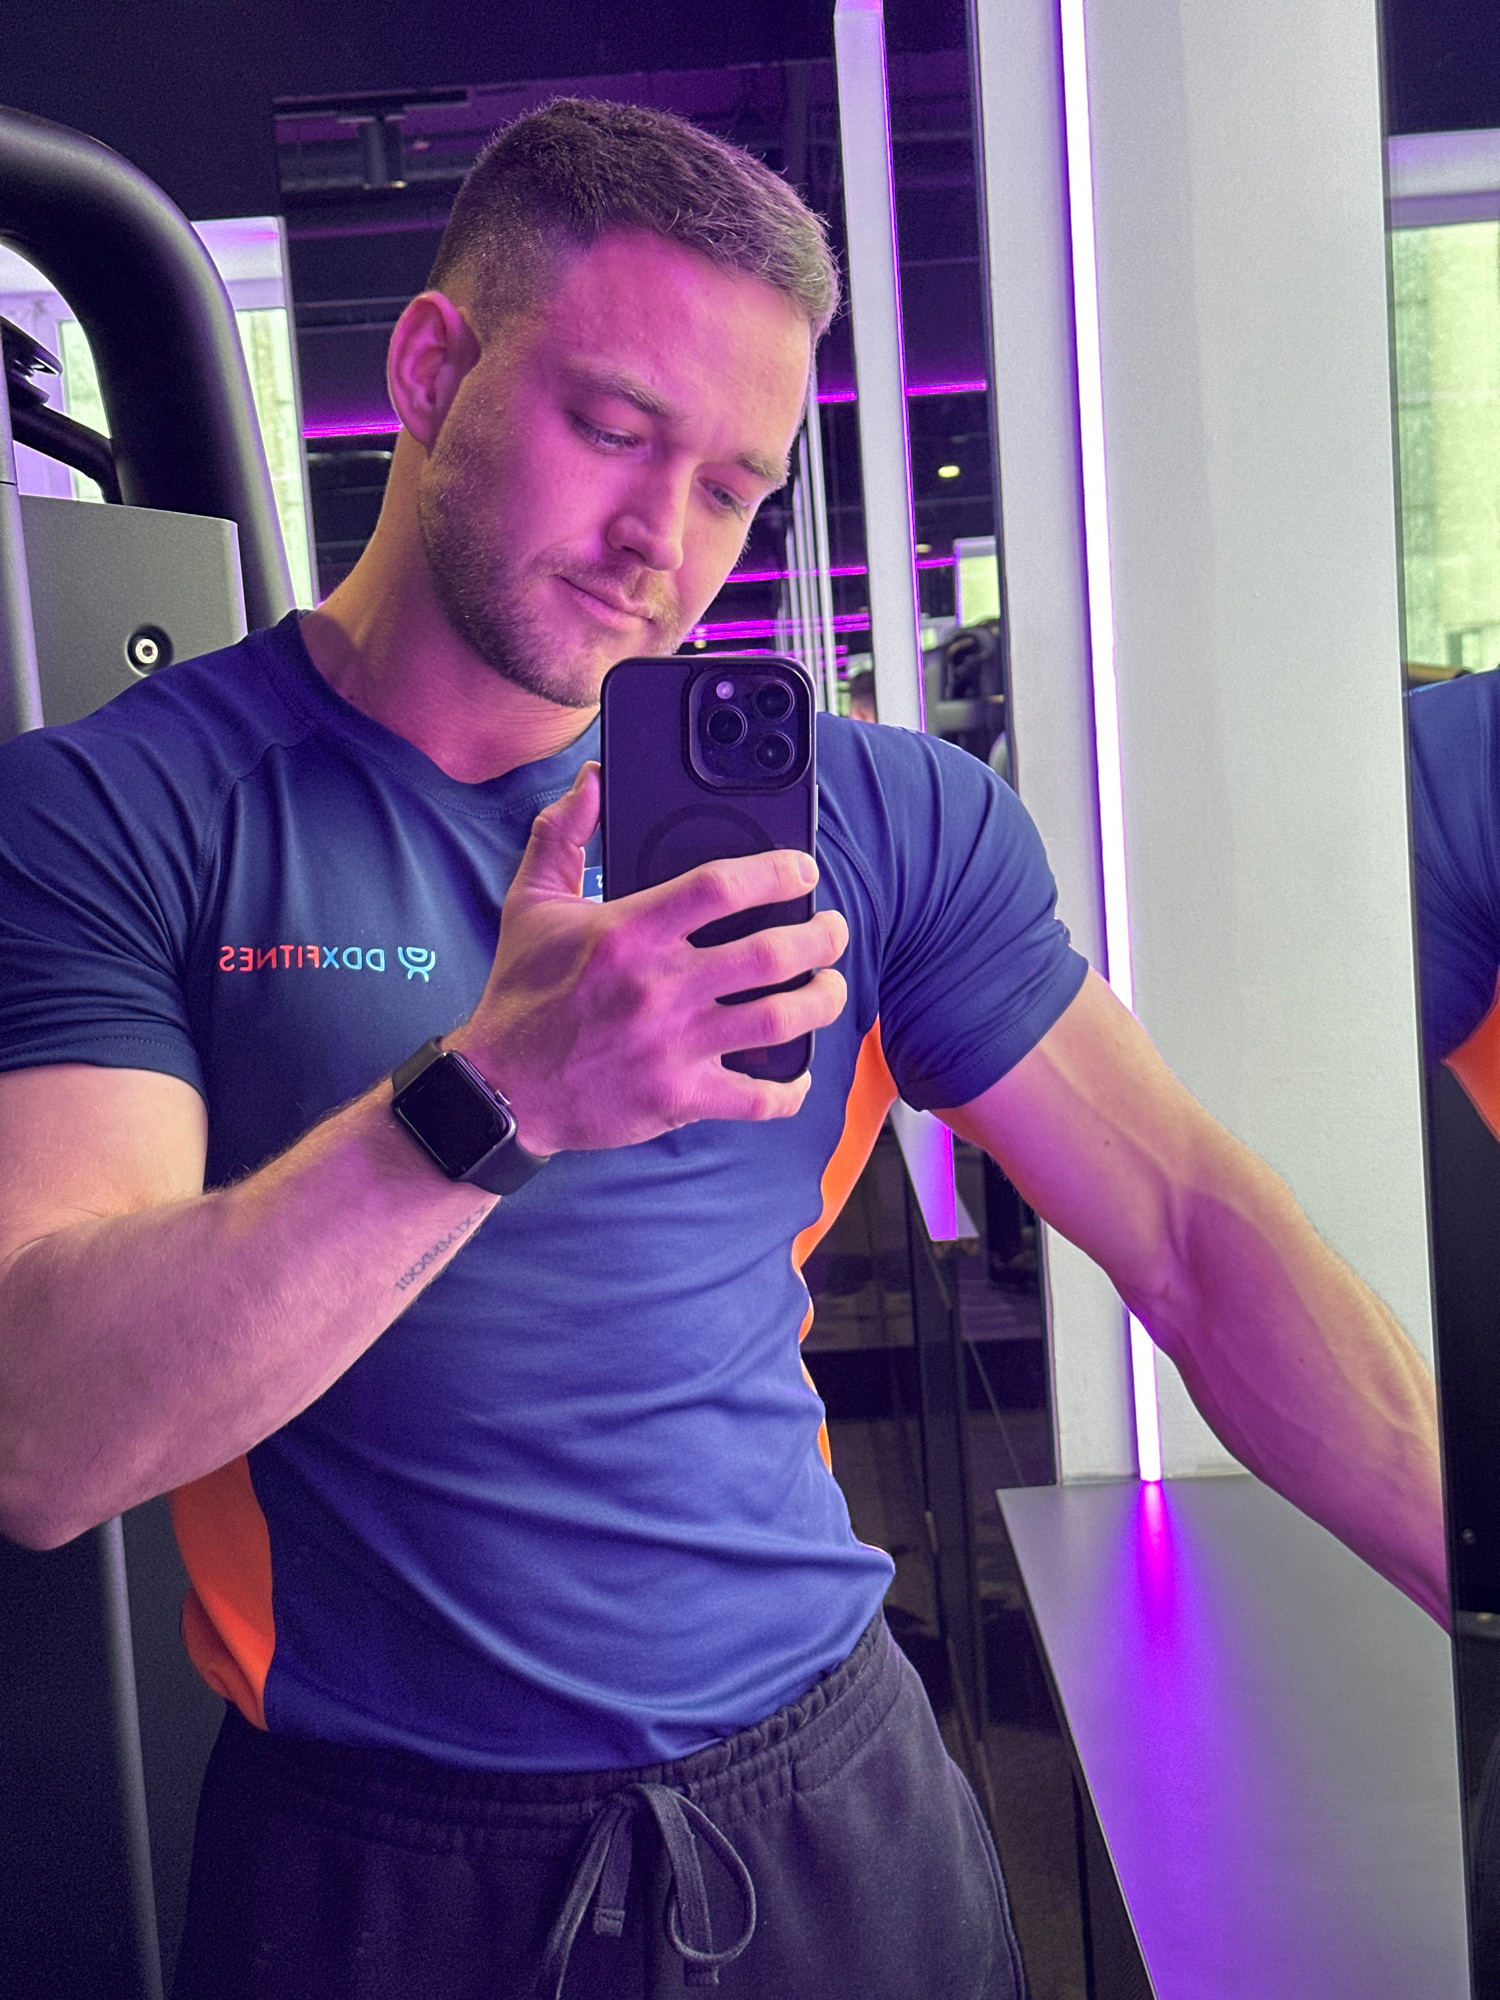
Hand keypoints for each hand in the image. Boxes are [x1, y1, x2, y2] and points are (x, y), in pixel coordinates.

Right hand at [448, 764, 848, 1152]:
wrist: (499, 1090)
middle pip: (771, 952)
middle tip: (832, 930)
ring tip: (830, 987)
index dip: (777, 872)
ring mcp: (673, 1045)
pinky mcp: (678, 1097)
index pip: (722, 886)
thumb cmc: (520, 993)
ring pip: (779, 1018)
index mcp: (628, 932)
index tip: (801, 870)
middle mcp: (657, 986)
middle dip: (821, 937)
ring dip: (822, 1000)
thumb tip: (591, 778)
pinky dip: (791, 1087)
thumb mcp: (530, 902)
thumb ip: (562, 832)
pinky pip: (757, 1097)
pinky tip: (799, 1073)